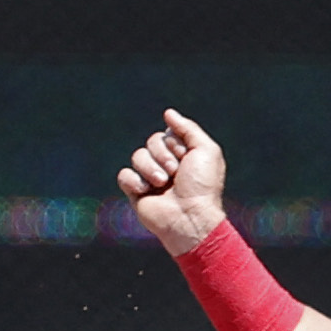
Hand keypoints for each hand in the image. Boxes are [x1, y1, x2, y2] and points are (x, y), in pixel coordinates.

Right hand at [116, 108, 230, 255]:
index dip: (175, 144)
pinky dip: (134, 181)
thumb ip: (188, 128)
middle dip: (163, 155)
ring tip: (162, 184)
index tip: (186, 159)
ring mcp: (150, 178)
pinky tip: (146, 191)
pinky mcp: (136, 192)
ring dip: (151, 169)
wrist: (190, 217)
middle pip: (151, 141)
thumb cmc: (202, 186)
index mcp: (182, 155)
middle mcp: (166, 164)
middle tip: (175, 172)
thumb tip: (168, 113)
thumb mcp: (206, 150)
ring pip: (137, 156)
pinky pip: (124, 175)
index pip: (167, 134)